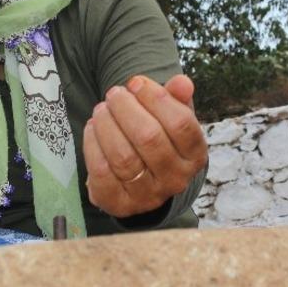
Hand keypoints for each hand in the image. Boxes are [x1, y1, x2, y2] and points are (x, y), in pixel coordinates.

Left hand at [82, 74, 207, 217]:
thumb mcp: (171, 118)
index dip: (155, 98)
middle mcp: (176, 179)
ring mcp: (147, 196)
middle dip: (126, 109)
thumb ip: (176, 98)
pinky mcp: (119, 204)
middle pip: (149, 138)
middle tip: (114, 93)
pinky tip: (92, 128)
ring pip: (123, 156)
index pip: (180, 123)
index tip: (135, 82)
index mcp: (195, 155)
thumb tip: (182, 83)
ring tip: (101, 109)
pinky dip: (93, 145)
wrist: (140, 183)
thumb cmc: (158, 140)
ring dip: (107, 125)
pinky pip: (101, 172)